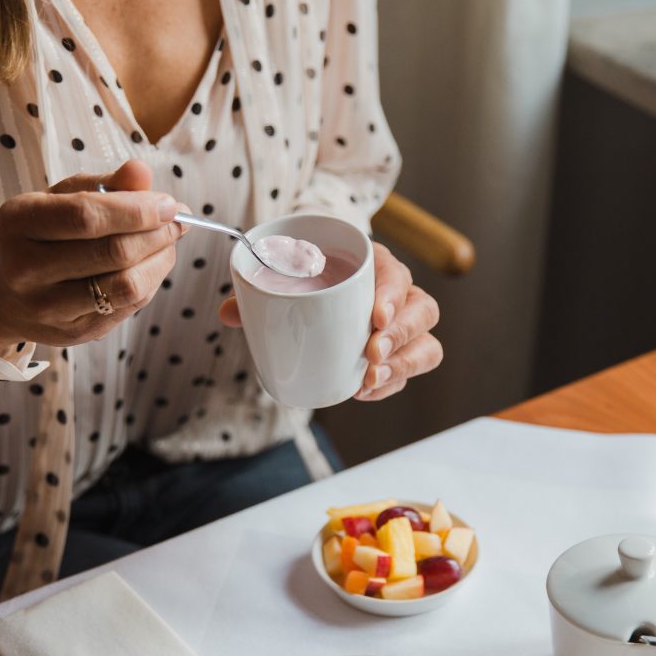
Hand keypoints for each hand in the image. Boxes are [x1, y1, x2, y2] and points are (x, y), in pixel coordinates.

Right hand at [0, 160, 186, 351]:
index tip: (168, 203)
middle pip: (113, 253)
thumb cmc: (40, 234)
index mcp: (19, 222)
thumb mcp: (59, 198)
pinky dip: (151, 281)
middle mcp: (27, 270)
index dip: (137, 210)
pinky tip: (151, 265)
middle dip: (157, 233)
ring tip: (168, 242)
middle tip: (177, 220)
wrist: (1, 293)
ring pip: (126, 286)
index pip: (87, 217)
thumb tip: (142, 172)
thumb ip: (103, 184)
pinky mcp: (73, 333)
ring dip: (160, 260)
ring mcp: (48, 309)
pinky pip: (128, 307)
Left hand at [218, 241, 441, 399]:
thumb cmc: (308, 279)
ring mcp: (404, 327)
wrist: (318, 287)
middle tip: (371, 353)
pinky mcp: (399, 354)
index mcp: (375, 264)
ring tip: (372, 378)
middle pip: (423, 311)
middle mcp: (399, 295)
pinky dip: (392, 384)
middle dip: (401, 336)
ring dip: (404, 364)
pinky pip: (410, 371)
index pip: (396, 275)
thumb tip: (228, 312)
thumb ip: (256, 293)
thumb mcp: (284, 278)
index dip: (392, 296)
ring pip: (427, 345)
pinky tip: (365, 391)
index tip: (375, 316)